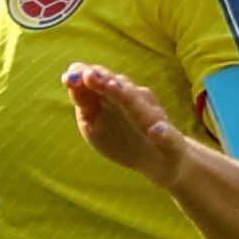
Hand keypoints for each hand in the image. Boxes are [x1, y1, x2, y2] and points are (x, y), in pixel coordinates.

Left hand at [64, 62, 191, 185]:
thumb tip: (69, 79)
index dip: (85, 78)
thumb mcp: (95, 127)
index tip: (68, 77)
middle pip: (120, 88)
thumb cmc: (123, 141)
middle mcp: (136, 105)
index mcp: (116, 100)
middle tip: (88, 75)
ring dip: (128, 98)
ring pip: (142, 106)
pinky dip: (162, 133)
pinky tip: (156, 131)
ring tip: (113, 88)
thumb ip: (84, 104)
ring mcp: (155, 121)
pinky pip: (167, 135)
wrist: (162, 164)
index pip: (101, 82)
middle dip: (105, 81)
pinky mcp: (171, 140)